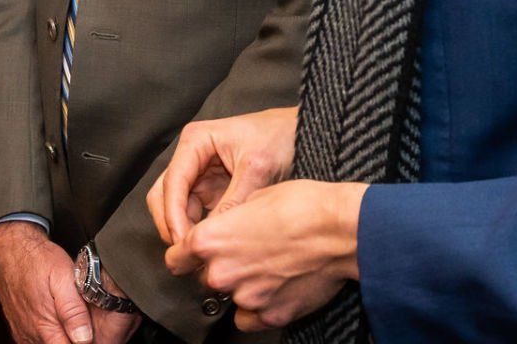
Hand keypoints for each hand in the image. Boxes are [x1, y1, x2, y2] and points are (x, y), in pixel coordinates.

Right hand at [0, 221, 129, 343]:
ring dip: (61, 337)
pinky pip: (37, 340)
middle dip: (74, 339)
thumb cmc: (36, 258)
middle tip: (82, 322)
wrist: (8, 246)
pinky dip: (49, 334)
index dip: (84, 343)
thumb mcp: (63, 276)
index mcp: (45, 326)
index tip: (91, 332)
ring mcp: (23, 333)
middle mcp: (31, 335)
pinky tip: (56, 319)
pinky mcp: (19, 328)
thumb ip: (73, 310)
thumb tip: (84, 338)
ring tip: (70, 319)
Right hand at [147, 105, 298, 247]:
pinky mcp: (212, 188)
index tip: (183, 243)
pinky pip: (195, 212)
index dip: (173, 215)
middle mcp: (191, 156)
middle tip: (187, 253)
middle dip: (171, 224)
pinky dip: (198, 230)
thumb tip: (214, 237)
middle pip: (164, 194)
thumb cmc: (281, 138)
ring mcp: (199, 173)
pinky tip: (211, 246)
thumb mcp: (257, 169)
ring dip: (183, 229)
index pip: (173, 182)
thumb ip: (233, 201)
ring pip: (175, 206)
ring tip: (200, 254)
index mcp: (195, 141)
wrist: (305, 134)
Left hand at [165, 179, 366, 331]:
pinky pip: (250, 319)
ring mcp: (245, 297)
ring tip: (268, 267)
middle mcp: (221, 272)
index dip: (184, 255)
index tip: (191, 255)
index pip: (176, 258)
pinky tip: (274, 289)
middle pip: (205, 278)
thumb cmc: (301, 206)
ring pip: (231, 297)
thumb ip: (227, 222)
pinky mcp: (270, 315)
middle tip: (245, 254)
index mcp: (209, 240)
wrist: (340, 230)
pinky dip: (258, 308)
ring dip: (242, 286)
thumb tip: (223, 230)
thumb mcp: (252, 197)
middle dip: (220, 268)